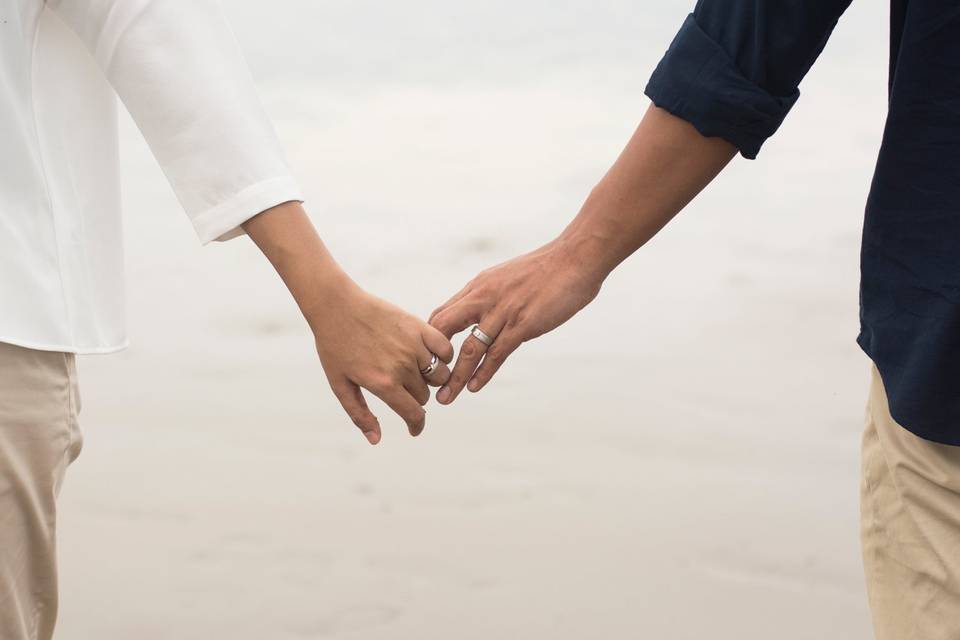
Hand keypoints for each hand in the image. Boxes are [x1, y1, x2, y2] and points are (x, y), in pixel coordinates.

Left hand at [309, 281, 453, 444]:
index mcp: (383, 384)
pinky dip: (442, 357)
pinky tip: (428, 356)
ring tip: (414, 370)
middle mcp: (402, 367)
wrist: (337, 306)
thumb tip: (376, 440)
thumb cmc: (335, 346)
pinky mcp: (419, 327)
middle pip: (424, 395)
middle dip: (415, 396)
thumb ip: (359, 414)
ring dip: (430, 378)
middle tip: (400, 386)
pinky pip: (445, 350)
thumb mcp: (340, 384)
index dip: (416, 425)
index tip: (414, 428)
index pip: (414, 414)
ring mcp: (413, 346)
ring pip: (439, 375)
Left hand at [428, 238, 603, 403]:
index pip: (442, 314)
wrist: (576, 258)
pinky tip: (473, 387)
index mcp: (479, 286)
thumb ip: (493, 297)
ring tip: (444, 398)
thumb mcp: (508, 278)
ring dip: (455, 377)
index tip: (428, 360)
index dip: (431, 339)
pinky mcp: (523, 324)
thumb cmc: (547, 269)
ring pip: (469, 349)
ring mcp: (502, 311)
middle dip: (432, 358)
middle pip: (444, 330)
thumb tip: (487, 317)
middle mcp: (484, 298)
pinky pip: (497, 353)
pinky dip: (483, 373)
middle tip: (426, 381)